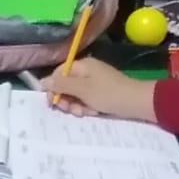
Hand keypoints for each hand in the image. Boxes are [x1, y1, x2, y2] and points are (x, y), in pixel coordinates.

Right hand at [42, 57, 156, 120]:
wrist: (137, 102)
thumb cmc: (108, 93)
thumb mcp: (82, 89)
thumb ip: (61, 85)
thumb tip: (42, 82)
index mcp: (82, 66)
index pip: (58, 73)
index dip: (53, 88)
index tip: (53, 102)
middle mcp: (86, 72)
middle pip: (66, 85)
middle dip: (66, 99)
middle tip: (72, 110)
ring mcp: (94, 82)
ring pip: (75, 95)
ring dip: (76, 106)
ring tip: (86, 112)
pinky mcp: (100, 93)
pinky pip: (86, 100)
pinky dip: (87, 107)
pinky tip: (94, 112)